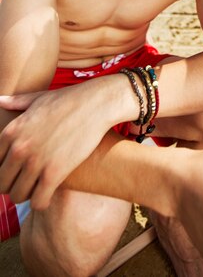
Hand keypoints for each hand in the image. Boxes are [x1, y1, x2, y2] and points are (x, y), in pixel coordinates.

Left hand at [0, 79, 123, 209]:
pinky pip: (38, 202)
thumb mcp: (38, 98)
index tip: (16, 170)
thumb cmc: (68, 100)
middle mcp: (18, 149)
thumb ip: (16, 103)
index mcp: (11, 132)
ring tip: (37, 188)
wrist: (95, 104)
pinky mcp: (54, 174)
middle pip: (2, 183)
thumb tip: (0, 101)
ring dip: (26, 195)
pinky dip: (41, 202)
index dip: (4, 169)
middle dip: (12, 185)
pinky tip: (49, 194)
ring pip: (18, 196)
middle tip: (26, 182)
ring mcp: (36, 162)